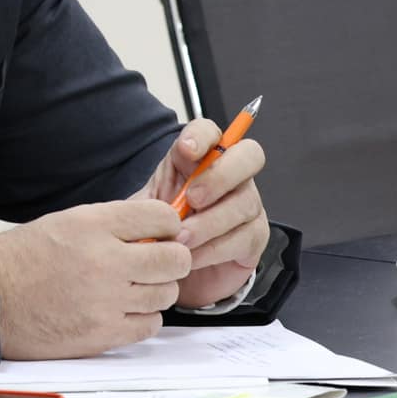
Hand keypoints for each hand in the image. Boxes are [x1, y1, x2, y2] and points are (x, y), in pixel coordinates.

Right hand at [0, 200, 193, 358]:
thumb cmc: (25, 258)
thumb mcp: (67, 223)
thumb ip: (114, 224)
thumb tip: (161, 230)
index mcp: (92, 225)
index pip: (161, 218)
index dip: (167, 225)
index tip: (162, 233)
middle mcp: (105, 261)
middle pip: (175, 260)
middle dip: (172, 259)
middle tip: (156, 262)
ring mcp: (107, 301)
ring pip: (166, 294)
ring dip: (155, 289)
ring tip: (130, 287)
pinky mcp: (105, 333)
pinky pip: (151, 324)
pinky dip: (142, 316)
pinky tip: (121, 309)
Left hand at [139, 121, 269, 307]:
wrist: (174, 265)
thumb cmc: (163, 229)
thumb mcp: (146, 210)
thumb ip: (146, 202)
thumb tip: (140, 206)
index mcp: (199, 160)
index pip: (210, 132)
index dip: (201, 136)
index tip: (185, 150)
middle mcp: (231, 176)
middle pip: (248, 156)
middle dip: (220, 176)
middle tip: (191, 199)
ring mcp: (248, 205)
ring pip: (244, 203)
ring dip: (209, 222)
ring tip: (181, 238)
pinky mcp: (255, 237)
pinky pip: (244, 237)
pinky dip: (213, 249)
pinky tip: (191, 257)